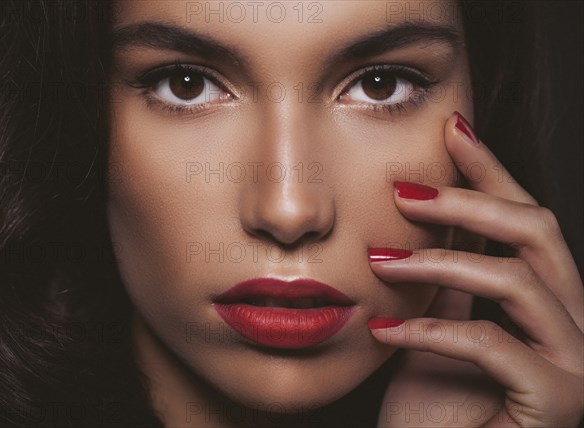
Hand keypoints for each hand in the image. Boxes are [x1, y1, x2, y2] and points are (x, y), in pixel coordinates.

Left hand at [369, 112, 583, 426]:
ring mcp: (574, 363)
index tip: (452, 128)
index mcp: (548, 301)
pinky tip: (381, 332)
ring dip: (436, 263)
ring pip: (517, 279)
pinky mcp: (556, 400)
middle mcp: (576, 324)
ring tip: (377, 262)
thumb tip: (431, 216)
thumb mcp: (438, 325)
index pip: (525, 219)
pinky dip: (430, 332)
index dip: (491, 170)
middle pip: (538, 232)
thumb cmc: (436, 408)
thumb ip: (447, 278)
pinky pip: (491, 344)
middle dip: (468, 201)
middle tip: (404, 190)